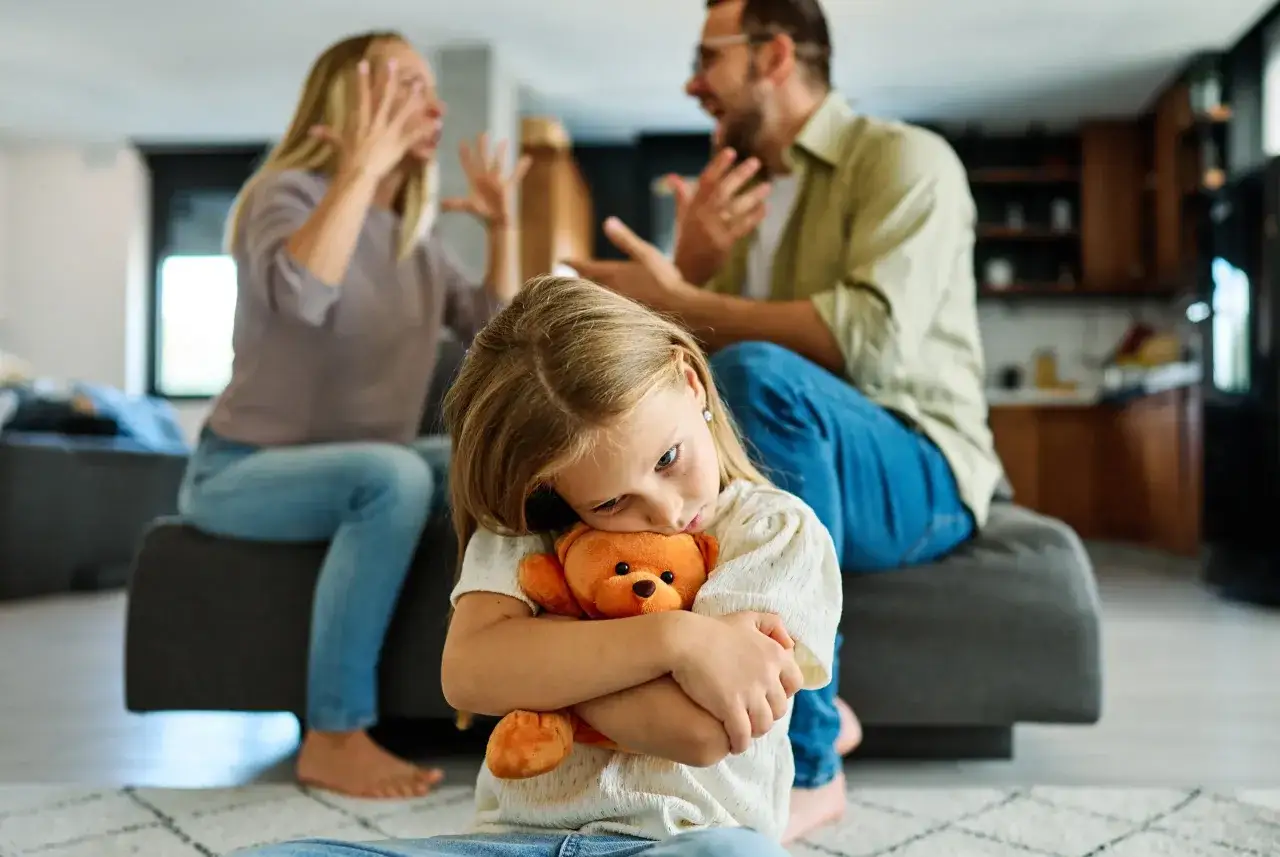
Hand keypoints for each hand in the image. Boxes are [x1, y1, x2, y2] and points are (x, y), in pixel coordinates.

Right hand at [311, 58, 435, 180]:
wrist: (357, 174)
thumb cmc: (347, 161)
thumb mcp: (337, 144)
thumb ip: (327, 134)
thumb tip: (311, 130)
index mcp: (360, 121)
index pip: (361, 95)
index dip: (362, 79)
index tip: (363, 63)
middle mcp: (375, 123)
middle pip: (383, 96)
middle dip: (388, 78)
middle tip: (392, 62)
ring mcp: (388, 133)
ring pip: (402, 111)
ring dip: (411, 98)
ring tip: (419, 85)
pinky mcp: (398, 145)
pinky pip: (414, 135)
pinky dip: (426, 130)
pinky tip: (438, 123)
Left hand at [440, 133, 530, 226]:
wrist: (495, 222)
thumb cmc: (482, 215)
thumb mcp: (468, 206)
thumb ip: (454, 204)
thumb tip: (439, 205)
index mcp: (475, 181)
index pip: (468, 165)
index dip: (465, 155)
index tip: (462, 143)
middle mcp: (485, 178)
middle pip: (483, 159)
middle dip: (482, 147)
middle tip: (482, 134)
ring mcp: (497, 181)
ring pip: (499, 163)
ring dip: (501, 152)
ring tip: (503, 141)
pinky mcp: (507, 186)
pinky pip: (515, 175)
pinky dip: (521, 167)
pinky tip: (527, 158)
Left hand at [567, 217, 695, 313]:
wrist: (679, 309)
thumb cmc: (664, 279)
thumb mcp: (645, 253)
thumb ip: (625, 239)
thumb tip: (608, 221)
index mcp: (610, 273)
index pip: (582, 266)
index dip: (571, 262)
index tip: (562, 260)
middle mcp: (606, 291)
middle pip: (584, 285)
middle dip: (577, 280)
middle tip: (571, 277)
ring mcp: (612, 308)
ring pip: (592, 300)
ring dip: (587, 295)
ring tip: (584, 292)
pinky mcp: (620, 321)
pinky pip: (604, 312)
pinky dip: (599, 308)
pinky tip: (605, 310)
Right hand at [670, 149, 771, 285]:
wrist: (686, 271)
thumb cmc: (684, 241)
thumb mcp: (680, 217)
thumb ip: (681, 196)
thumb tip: (673, 177)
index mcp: (692, 206)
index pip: (705, 181)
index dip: (718, 165)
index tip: (730, 151)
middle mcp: (702, 215)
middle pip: (722, 191)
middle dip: (739, 176)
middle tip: (755, 162)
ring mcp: (713, 230)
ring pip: (735, 208)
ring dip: (753, 196)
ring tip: (767, 186)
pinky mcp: (723, 243)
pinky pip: (742, 227)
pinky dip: (754, 217)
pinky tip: (765, 208)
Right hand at [670, 612, 804, 754]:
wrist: (683, 640)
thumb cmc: (712, 630)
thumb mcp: (747, 618)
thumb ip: (772, 625)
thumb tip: (791, 645)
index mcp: (775, 654)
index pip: (795, 682)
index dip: (783, 692)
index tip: (768, 695)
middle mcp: (768, 675)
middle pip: (780, 708)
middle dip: (768, 713)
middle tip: (753, 715)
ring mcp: (750, 693)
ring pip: (763, 725)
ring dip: (755, 730)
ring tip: (744, 731)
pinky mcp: (730, 708)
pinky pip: (742, 735)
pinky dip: (739, 743)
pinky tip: (733, 744)